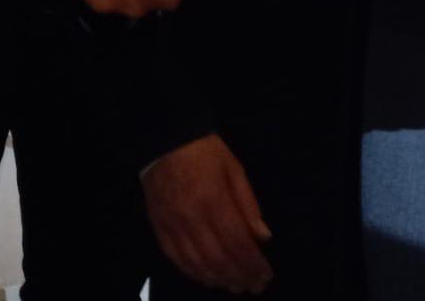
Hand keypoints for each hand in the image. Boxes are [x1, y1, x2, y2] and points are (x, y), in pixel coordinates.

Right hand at [142, 134, 272, 294]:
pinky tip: (207, 278)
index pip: (238, 243)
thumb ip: (248, 204)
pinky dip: (193, 273)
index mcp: (214, 201)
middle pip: (219, 259)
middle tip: (254, 286)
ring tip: (234, 285)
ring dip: (219, 279)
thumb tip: (263, 237)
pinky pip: (176, 259)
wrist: (164, 139)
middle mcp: (192, 218)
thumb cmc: (204, 151)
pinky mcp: (159, 227)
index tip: (266, 276)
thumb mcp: (234, 169)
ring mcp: (173, 225)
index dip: (253, 264)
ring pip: (197, 264)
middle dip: (239, 277)